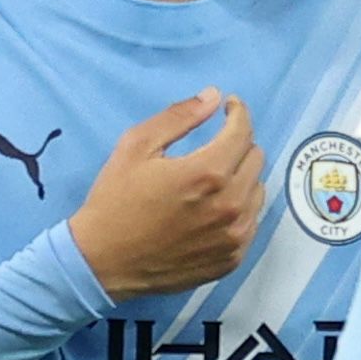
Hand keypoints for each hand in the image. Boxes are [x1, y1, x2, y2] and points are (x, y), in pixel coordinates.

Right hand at [68, 89, 267, 300]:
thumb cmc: (116, 200)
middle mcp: (230, 205)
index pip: (243, 132)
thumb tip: (214, 97)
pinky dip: (240, 208)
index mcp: (208, 173)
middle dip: (238, 144)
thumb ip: (179, 117)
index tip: (229, 108)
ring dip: (241, 176)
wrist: (103, 262)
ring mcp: (234, 236)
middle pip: (255, 159)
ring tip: (214, 178)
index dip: (237, 113)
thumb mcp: (136, 146)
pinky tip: (214, 207)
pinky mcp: (232, 259)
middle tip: (216, 145)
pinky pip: (251, 222)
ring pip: (257, 191)